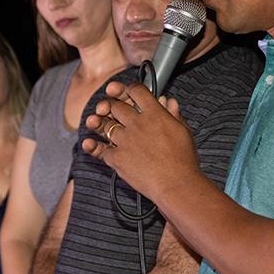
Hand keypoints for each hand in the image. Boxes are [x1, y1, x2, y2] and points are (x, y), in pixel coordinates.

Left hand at [83, 81, 200, 203]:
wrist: (176, 184)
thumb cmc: (184, 160)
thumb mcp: (183, 132)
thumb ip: (174, 115)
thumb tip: (169, 102)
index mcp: (155, 114)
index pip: (137, 90)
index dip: (131, 89)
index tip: (129, 92)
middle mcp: (137, 123)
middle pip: (116, 105)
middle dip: (113, 105)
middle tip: (114, 109)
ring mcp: (125, 140)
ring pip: (106, 125)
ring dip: (102, 124)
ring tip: (101, 125)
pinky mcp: (117, 158)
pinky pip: (101, 149)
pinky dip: (94, 147)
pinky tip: (89, 143)